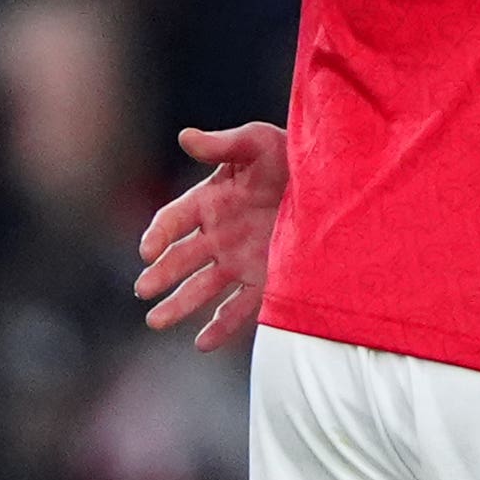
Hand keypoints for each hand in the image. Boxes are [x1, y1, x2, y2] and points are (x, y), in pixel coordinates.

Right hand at [135, 124, 288, 350]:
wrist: (335, 181)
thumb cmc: (291, 154)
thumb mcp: (258, 143)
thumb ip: (221, 145)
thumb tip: (184, 136)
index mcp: (210, 201)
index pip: (173, 220)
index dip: (158, 234)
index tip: (148, 250)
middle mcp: (219, 234)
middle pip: (181, 258)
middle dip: (161, 275)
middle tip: (144, 290)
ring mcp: (240, 259)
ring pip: (202, 287)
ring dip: (179, 305)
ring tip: (156, 322)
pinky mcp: (265, 279)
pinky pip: (240, 307)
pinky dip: (221, 326)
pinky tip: (202, 343)